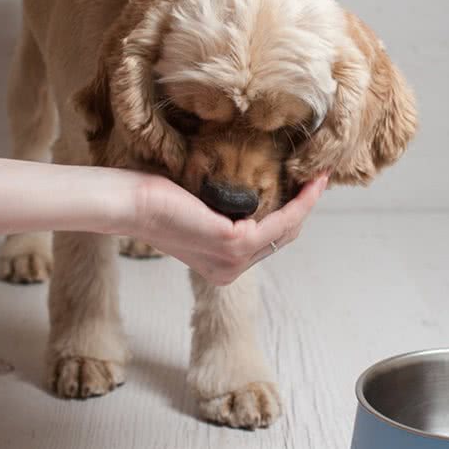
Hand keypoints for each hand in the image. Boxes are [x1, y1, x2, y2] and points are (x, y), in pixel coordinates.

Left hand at [130, 173, 328, 284]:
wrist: (131, 203)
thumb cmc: (155, 200)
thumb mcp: (198, 208)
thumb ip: (225, 210)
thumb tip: (249, 188)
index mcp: (222, 267)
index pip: (267, 243)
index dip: (291, 215)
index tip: (306, 188)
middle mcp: (230, 271)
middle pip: (282, 238)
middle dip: (303, 208)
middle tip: (317, 178)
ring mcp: (233, 261)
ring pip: (285, 230)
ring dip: (306, 203)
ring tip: (317, 178)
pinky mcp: (233, 244)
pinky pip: (279, 223)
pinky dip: (298, 203)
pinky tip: (307, 185)